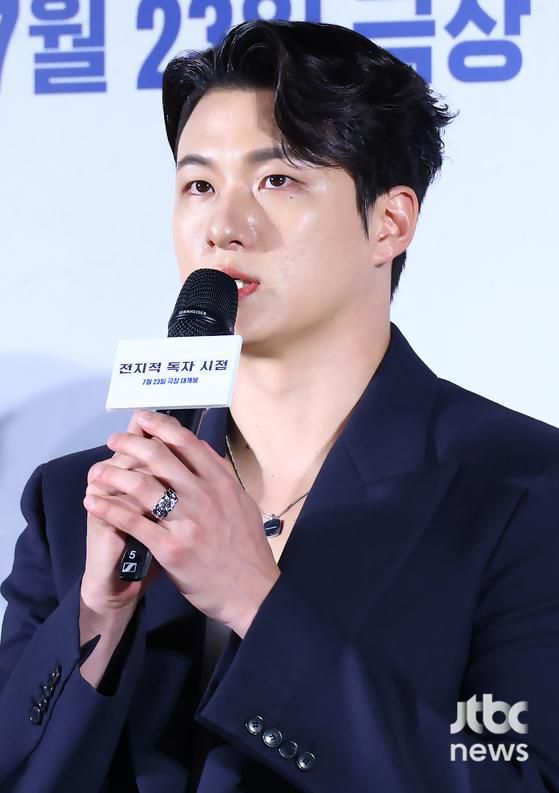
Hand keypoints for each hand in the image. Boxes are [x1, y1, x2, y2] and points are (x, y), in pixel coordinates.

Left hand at [83, 411, 280, 637]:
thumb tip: (202, 448)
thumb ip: (222, 475)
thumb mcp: (243, 504)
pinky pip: (132, 522)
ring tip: (97, 471)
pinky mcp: (170, 548)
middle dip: (130, 443)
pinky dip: (108, 508)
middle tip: (114, 441)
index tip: (142, 418)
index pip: (186, 442)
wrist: (253, 592)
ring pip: (141, 485)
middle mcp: (204, 496)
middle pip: (158, 457)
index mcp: (221, 482)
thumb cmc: (247, 549)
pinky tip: (93, 502)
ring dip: (113, 474)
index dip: (160, 426)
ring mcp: (187, 522)